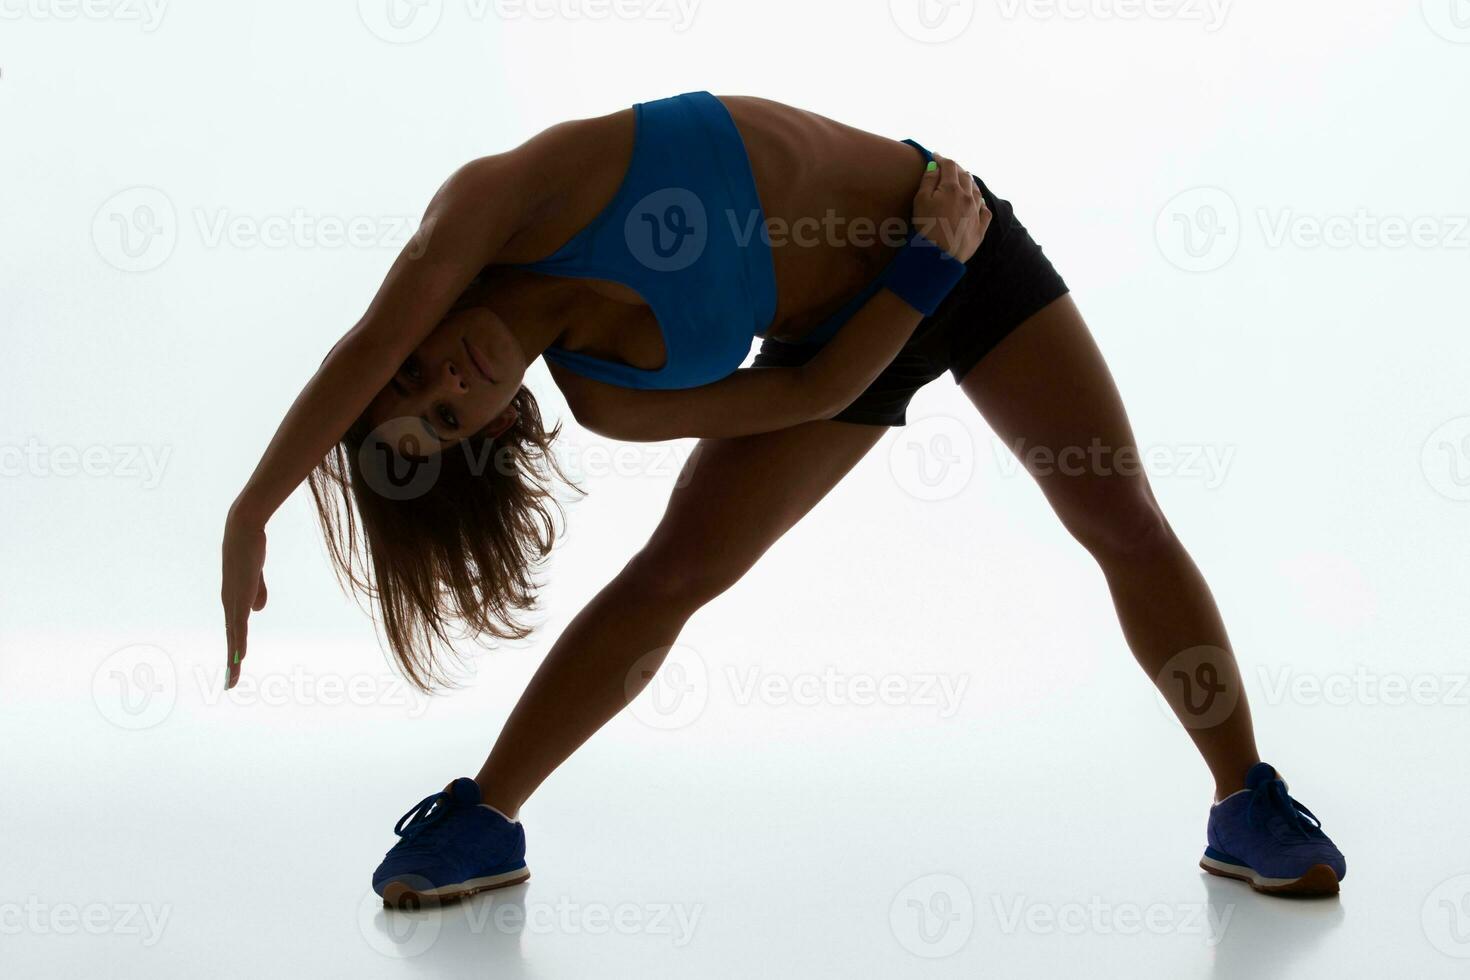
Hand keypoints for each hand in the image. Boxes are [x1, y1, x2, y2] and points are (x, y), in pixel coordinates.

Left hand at [220, 510, 267, 689]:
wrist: (243, 530)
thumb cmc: (249, 548)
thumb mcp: (255, 575)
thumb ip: (257, 593)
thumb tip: (258, 611)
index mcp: (233, 600)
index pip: (233, 630)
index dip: (234, 650)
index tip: (234, 667)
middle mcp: (229, 604)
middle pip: (231, 639)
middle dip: (231, 662)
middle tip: (229, 685)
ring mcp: (233, 601)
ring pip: (233, 636)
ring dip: (233, 658)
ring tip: (232, 678)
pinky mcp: (240, 596)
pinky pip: (239, 624)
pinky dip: (238, 641)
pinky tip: (239, 655)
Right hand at [910, 153, 989, 262]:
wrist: (940, 257)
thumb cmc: (926, 228)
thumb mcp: (920, 201)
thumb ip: (928, 181)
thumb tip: (934, 167)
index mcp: (952, 188)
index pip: (949, 166)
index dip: (942, 158)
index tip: (935, 156)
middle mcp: (968, 197)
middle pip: (965, 176)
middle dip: (956, 169)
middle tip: (947, 167)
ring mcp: (976, 213)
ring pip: (977, 191)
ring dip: (970, 183)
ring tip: (964, 180)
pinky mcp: (980, 228)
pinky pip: (984, 210)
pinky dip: (980, 203)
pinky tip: (978, 202)